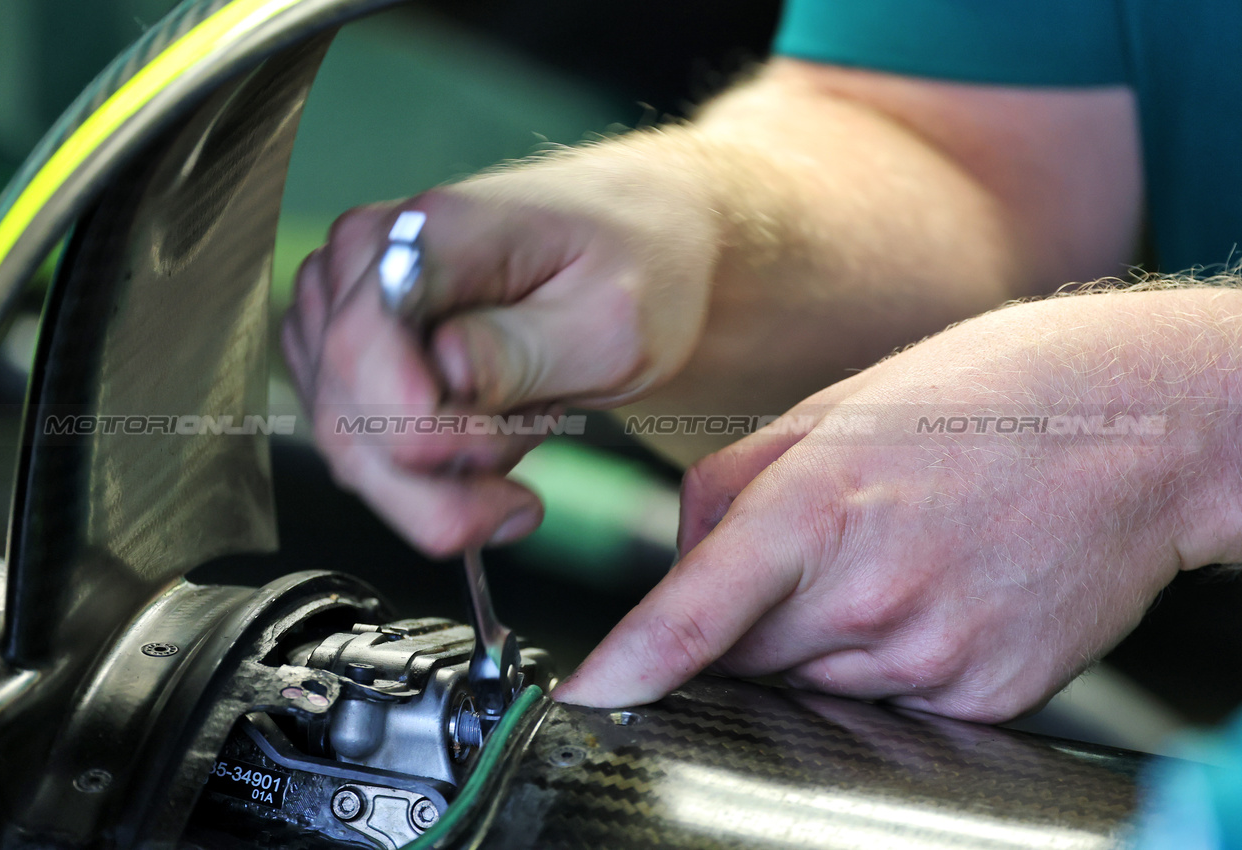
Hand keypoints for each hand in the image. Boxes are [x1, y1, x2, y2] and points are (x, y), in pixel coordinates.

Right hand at [281, 143, 721, 554]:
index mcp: (430, 231)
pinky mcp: (351, 348)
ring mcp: (347, 302)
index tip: (502, 452)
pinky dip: (425, 477)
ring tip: (524, 443)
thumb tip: (443, 371)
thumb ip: (523, 351)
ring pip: (345, 446)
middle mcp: (366, 258)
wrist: (641, 240)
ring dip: (436, 483)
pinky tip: (493, 442)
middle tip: (529, 478)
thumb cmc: (638, 268)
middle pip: (343, 415)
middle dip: (438, 479)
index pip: (360, 350)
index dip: (418, 431)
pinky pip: (359, 445)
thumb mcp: (614, 319)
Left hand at [552, 288, 1241, 720]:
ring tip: (894, 555)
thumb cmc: (988, 397)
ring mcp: (935, 654)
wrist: (1142, 427)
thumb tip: (682, 562)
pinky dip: (888, 660)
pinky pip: (892, 703)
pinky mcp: (988, 696)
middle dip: (749, 620)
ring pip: (815, 685)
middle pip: (747, 658)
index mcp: (820, 506)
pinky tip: (937, 588)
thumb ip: (734, 487)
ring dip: (822, 640)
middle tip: (820, 549)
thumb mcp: (835, 408)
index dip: (631, 666)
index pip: (695, 616)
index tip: (588, 697)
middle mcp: (873, 594)